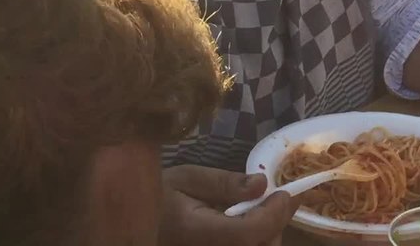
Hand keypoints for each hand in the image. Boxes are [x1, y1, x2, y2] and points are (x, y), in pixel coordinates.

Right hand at [159, 166, 299, 245]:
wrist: (136, 219)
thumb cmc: (159, 195)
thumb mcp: (188, 178)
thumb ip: (224, 183)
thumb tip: (261, 184)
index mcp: (196, 232)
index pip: (247, 233)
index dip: (273, 215)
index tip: (284, 193)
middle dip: (276, 224)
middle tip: (281, 199)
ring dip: (268, 233)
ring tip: (267, 209)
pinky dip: (257, 239)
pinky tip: (253, 223)